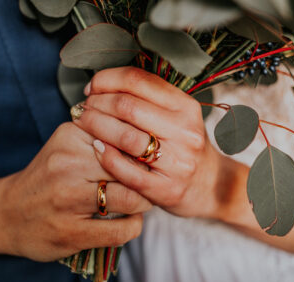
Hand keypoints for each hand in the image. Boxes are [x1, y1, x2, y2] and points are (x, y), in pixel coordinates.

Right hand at [0, 122, 150, 261]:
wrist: (6, 214)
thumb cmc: (46, 178)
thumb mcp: (67, 146)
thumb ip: (101, 136)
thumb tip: (146, 140)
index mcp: (70, 137)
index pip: (125, 137)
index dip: (143, 151)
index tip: (148, 159)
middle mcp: (67, 165)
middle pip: (131, 167)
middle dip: (147, 177)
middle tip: (150, 183)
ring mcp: (68, 200)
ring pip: (130, 198)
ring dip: (143, 202)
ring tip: (140, 202)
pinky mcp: (71, 232)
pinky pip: (121, 230)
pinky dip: (133, 226)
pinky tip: (128, 221)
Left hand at [73, 67, 221, 217]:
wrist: (210, 186)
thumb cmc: (184, 147)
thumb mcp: (177, 117)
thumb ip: (149, 100)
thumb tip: (104, 84)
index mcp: (185, 107)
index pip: (138, 80)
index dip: (107, 79)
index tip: (93, 87)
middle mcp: (185, 131)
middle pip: (127, 106)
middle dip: (97, 103)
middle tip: (83, 107)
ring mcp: (177, 162)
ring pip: (125, 136)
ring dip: (96, 126)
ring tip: (83, 123)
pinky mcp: (166, 189)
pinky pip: (127, 170)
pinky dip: (106, 156)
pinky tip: (96, 148)